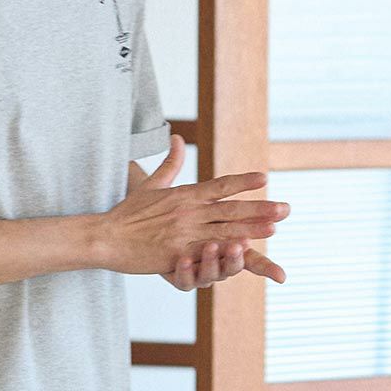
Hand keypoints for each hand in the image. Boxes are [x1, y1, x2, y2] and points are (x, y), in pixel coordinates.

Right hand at [106, 134, 286, 284]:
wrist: (105, 236)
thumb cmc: (126, 213)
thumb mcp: (149, 184)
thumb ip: (169, 163)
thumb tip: (175, 137)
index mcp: (184, 194)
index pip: (220, 185)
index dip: (243, 181)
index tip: (265, 178)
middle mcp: (188, 211)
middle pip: (230, 208)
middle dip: (260, 208)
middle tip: (285, 209)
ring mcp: (183, 233)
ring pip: (224, 229)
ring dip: (251, 229)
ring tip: (274, 228)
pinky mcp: (176, 253)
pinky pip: (206, 252)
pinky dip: (226, 251)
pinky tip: (243, 251)